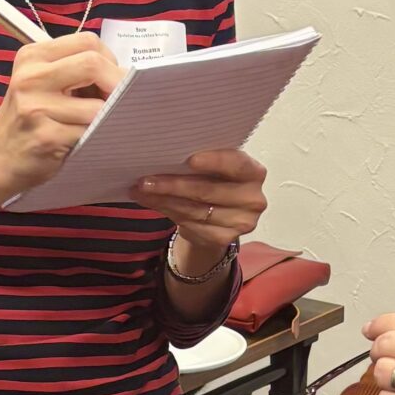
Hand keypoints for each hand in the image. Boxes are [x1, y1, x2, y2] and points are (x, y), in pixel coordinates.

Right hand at [0, 34, 122, 196]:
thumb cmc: (29, 119)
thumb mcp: (41, 83)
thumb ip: (74, 71)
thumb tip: (124, 74)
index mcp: (32, 56)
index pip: (87, 42)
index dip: (110, 59)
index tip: (112, 78)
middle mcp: (31, 77)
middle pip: (93, 64)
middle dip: (118, 83)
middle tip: (124, 99)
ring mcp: (36, 107)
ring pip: (97, 105)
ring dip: (108, 116)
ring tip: (100, 123)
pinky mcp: (46, 136)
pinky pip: (90, 132)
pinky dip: (98, 136)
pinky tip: (88, 140)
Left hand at [134, 148, 268, 278]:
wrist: (220, 212)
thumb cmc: (214, 179)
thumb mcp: (214, 165)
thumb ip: (200, 161)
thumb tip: (162, 156)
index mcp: (254, 172)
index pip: (237, 164)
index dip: (214, 162)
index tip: (189, 160)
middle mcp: (253, 199)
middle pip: (209, 191)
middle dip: (173, 185)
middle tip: (145, 180)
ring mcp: (241, 222)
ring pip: (195, 210)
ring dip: (164, 200)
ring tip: (141, 191)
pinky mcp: (224, 238)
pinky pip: (191, 225)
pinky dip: (168, 212)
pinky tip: (153, 203)